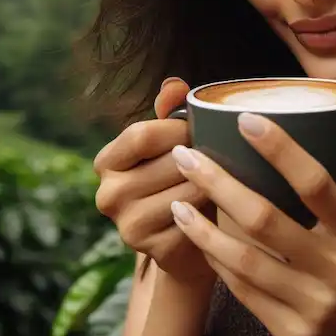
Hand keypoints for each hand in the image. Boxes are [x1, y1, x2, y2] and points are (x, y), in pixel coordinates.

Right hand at [93, 77, 214, 284]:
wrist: (189, 239)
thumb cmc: (179, 179)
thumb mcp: (170, 144)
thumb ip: (170, 113)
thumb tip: (175, 85)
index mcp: (106, 162)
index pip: (140, 136)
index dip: (177, 129)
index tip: (201, 129)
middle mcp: (108, 196)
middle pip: (167, 163)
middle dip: (201, 155)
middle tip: (224, 152)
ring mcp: (128, 226)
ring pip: (185, 191)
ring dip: (212, 182)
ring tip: (229, 175)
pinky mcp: (154, 250)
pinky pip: (195, 220)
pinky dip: (213, 210)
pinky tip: (224, 204)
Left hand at [168, 112, 335, 335]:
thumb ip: (322, 209)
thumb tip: (275, 153)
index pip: (315, 182)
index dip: (280, 149)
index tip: (245, 119)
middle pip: (266, 217)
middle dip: (219, 183)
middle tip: (187, 156)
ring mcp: (313, 302)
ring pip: (244, 257)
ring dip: (204, 228)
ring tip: (178, 202)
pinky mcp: (291, 331)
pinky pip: (241, 289)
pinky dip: (216, 261)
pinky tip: (198, 240)